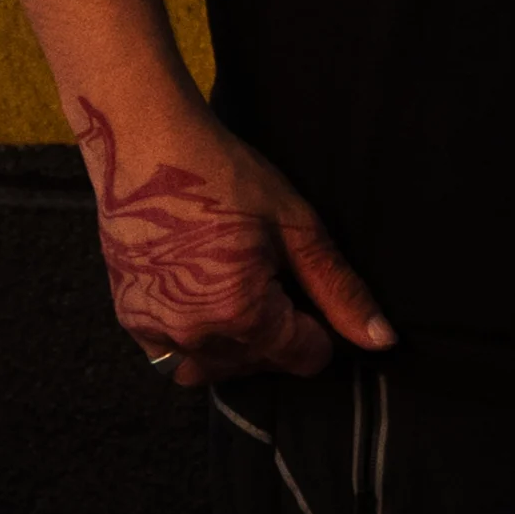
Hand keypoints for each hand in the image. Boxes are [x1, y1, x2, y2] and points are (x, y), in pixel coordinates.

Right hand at [74, 94, 395, 386]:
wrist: (146, 143)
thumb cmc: (225, 174)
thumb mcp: (295, 224)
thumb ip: (339, 288)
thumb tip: (384, 340)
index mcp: (242, 314)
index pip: (304, 357)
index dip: (318, 328)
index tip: (304, 287)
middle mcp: (195, 336)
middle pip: (260, 365)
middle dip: (277, 334)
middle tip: (271, 277)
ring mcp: (156, 331)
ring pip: (214, 369)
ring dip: (237, 348)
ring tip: (242, 294)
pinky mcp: (130, 320)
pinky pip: (172, 356)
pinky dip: (194, 342)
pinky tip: (204, 297)